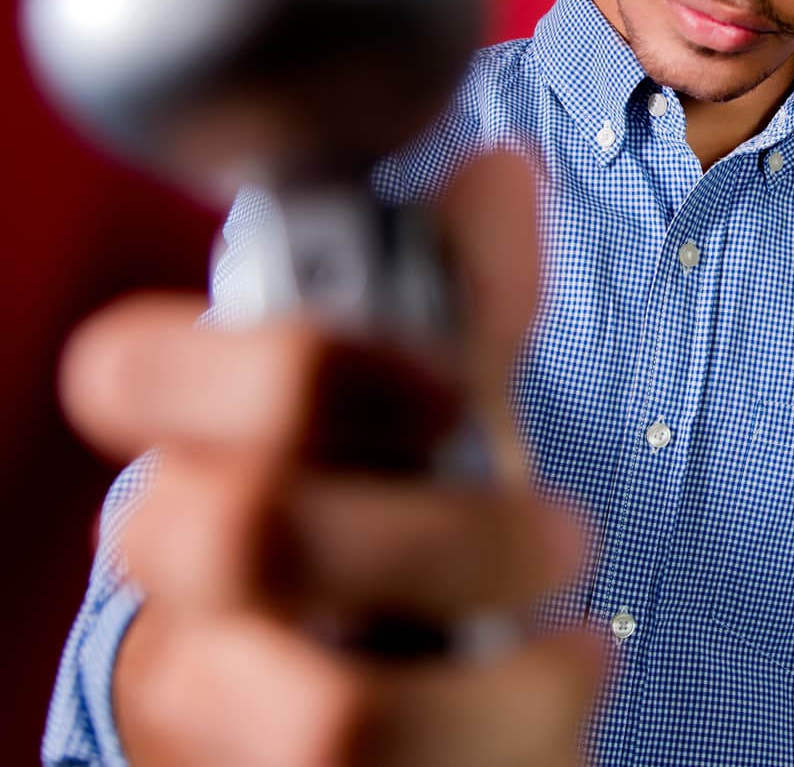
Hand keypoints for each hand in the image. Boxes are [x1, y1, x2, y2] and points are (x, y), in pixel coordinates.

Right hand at [59, 151, 607, 765]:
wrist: (381, 712)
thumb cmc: (398, 538)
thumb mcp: (435, 417)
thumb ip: (465, 300)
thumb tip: (498, 172)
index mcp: (198, 450)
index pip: (131, 371)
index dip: (286, 365)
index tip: (439, 387)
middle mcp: (176, 583)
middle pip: (249, 534)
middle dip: (447, 533)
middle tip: (556, 529)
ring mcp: (210, 714)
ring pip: (328, 719)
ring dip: (501, 683)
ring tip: (574, 650)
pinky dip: (518, 748)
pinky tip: (554, 704)